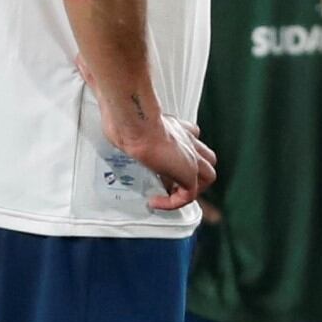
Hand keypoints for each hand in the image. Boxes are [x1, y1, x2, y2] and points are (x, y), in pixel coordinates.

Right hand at [104, 97, 215, 212]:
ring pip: (208, 176)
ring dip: (190, 188)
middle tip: (173, 180)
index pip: (191, 136)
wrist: (137, 121)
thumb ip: (128, 127)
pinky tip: (156, 202)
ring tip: (171, 194)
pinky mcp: (188, 173)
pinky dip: (173, 203)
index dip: (183, 150)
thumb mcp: (128, 122)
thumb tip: (113, 130)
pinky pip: (188, 196)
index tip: (164, 161)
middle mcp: (187, 139)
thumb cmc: (129, 118)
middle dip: (195, 171)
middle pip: (207, 157)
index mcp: (175, 126)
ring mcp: (191, 156)